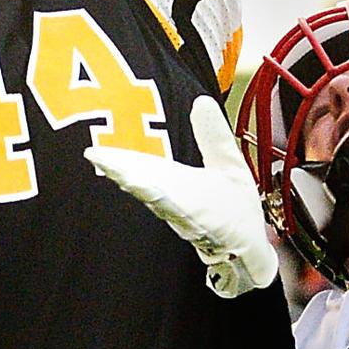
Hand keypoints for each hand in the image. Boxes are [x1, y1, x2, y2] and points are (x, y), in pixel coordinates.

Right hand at [86, 97, 278, 297]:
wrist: (254, 248)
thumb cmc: (234, 211)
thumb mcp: (228, 163)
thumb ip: (212, 135)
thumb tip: (200, 100)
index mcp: (178, 184)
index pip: (145, 169)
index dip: (121, 161)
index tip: (95, 152)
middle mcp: (178, 201)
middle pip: (148, 185)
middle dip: (124, 174)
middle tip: (99, 160)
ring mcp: (194, 217)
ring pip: (166, 202)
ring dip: (146, 190)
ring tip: (126, 176)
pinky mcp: (213, 228)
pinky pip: (194, 217)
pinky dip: (179, 207)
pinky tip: (165, 197)